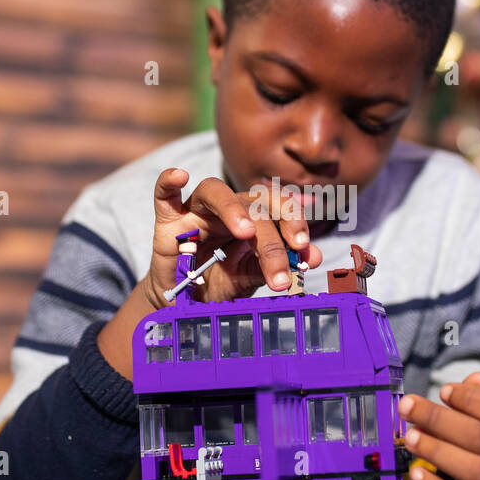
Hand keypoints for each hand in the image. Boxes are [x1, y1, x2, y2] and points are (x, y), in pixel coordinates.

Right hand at [141, 168, 323, 308]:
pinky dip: (168, 181)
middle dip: (272, 235)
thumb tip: (315, 257)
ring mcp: (195, 211)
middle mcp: (227, 209)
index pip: (278, 208)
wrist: (185, 304)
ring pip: (214, 190)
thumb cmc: (220, 283)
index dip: (295, 221)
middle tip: (289, 253)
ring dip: (232, 208)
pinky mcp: (167, 220)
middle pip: (252, 204)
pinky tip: (179, 175)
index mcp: (253, 219)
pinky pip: (164, 194)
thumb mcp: (252, 276)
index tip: (305, 248)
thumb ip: (278, 265)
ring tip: (246, 232)